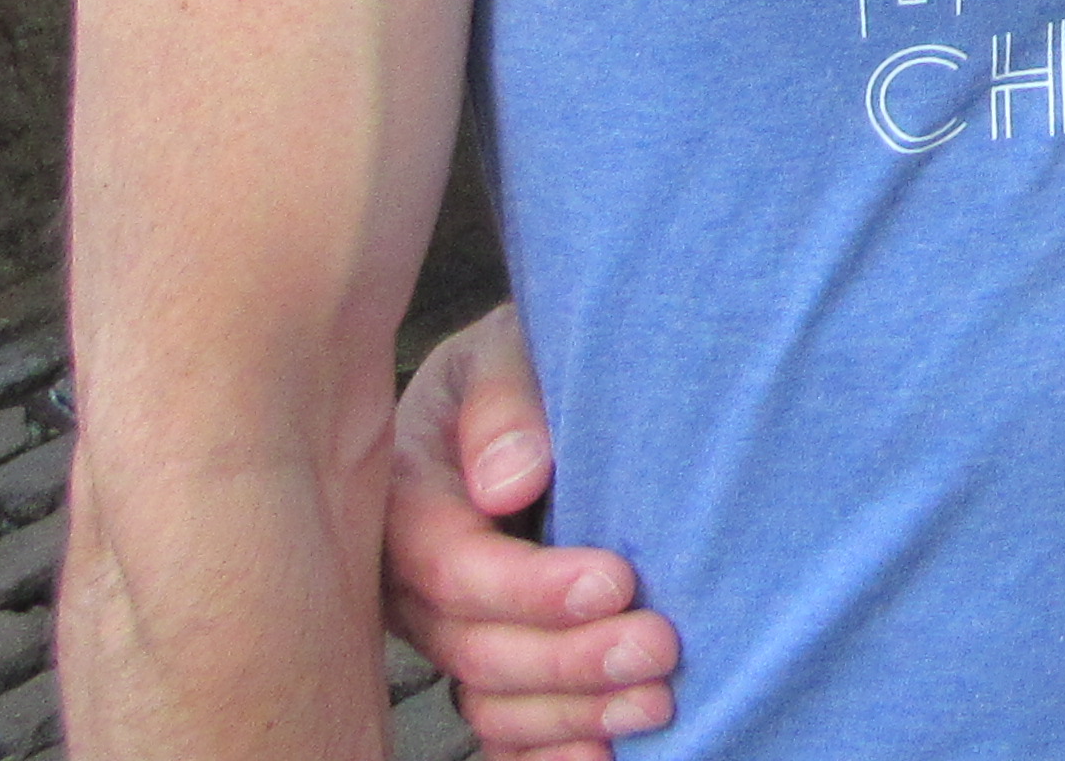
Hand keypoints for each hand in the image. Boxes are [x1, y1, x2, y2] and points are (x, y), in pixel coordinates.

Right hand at [381, 305, 674, 754]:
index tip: (616, 579)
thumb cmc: (524, 361)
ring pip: (490, 702)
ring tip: (657, 699)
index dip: (530, 588)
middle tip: (659, 647)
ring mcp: (447, 630)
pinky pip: (500, 738)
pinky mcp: (487, 662)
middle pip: (474, 648)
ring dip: (574, 713)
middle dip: (569, 659)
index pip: (451, 565)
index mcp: (406, 497)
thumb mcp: (507, 345)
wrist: (535, 383)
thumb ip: (503, 397)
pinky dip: (547, 758)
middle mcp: (412, 579)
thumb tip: (509, 485)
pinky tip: (603, 758)